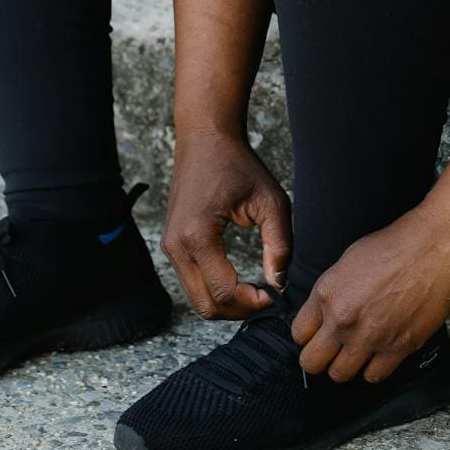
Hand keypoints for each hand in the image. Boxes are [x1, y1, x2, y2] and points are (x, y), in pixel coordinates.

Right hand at [162, 128, 291, 319]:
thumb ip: (279, 246)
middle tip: (266, 298)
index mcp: (198, 236)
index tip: (275, 296)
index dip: (252, 303)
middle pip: (206, 305)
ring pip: (196, 300)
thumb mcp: (271, 202)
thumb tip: (279, 284)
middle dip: (239, 310)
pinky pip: (192, 284)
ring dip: (227, 303)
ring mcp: (170, 247)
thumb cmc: (238, 165)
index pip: (224, 292)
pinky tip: (239, 281)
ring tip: (255, 291)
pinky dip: (215, 290)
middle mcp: (176, 246)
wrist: (205, 139)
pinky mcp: (172, 245)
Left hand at [291, 207, 449, 383]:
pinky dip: (375, 369)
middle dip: (319, 359)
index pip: (298, 334)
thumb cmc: (396, 245)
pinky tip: (381, 353)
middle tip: (332, 351)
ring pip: (340, 375)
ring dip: (347, 365)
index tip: (318, 335)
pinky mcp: (398, 348)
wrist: (436, 246)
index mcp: (327, 293)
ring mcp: (370, 337)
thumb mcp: (349, 260)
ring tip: (358, 352)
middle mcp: (343, 319)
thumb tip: (324, 314)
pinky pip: (374, 376)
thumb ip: (332, 293)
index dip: (308, 336)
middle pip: (311, 363)